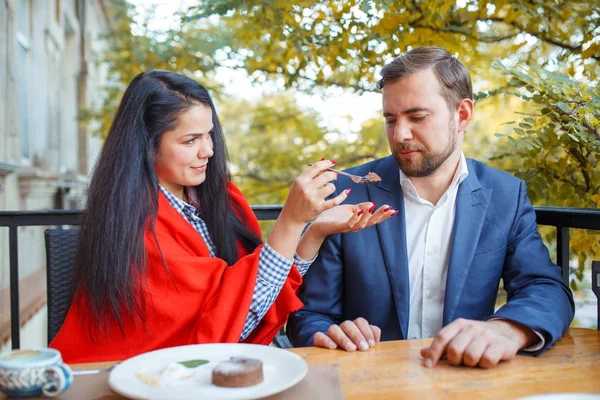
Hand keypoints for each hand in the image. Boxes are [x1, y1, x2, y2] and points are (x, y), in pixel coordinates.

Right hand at [279, 160, 348, 226]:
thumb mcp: (299, 185)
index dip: (326, 163)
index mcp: (300, 180)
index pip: (316, 167)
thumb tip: (323, 160)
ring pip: (331, 187)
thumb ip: (310, 174)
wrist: (292, 217)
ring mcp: (313, 198)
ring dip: (332, 187)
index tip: (333, 162)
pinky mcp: (319, 208)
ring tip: (329, 189)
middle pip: (326, 176)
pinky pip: (335, 200)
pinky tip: (346, 192)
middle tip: (334, 176)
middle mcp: (306, 188)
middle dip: (333, 175)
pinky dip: (342, 196)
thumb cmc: (296, 198)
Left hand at [310, 202, 397, 237]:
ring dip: (368, 216)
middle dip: (380, 215)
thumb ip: (360, 207)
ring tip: (374, 207)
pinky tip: (359, 211)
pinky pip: (349, 223)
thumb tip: (373, 204)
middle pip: (371, 222)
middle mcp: (355, 226)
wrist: (317, 223)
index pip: (374, 219)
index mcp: (359, 221)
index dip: (383, 215)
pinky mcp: (339, 227)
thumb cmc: (333, 216)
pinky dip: (355, 217)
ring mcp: (348, 227)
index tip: (393, 209)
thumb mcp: (349, 209)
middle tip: (388, 208)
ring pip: (362, 224)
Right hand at [313, 318, 380, 350]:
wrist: (336, 361)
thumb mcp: (365, 346)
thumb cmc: (354, 353)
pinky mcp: (319, 341)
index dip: (366, 331)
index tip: (371, 344)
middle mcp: (342, 329)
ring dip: (343, 338)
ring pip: (333, 329)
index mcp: (354, 328)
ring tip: (351, 349)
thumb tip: (374, 332)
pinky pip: (318, 336)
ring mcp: (330, 334)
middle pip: (347, 324)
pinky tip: (333, 347)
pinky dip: (325, 340)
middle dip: (357, 335)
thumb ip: (372, 337)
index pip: (360, 322)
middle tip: (364, 348)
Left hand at [420, 318, 537, 368]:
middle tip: (461, 361)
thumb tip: (422, 353)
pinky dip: (485, 364)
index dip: (433, 352)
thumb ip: (442, 345)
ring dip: (471, 363)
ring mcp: (487, 336)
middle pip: (454, 349)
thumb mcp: (459, 336)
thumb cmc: (477, 336)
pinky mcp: (501, 345)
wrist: (506, 331)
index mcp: (459, 324)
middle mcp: (472, 328)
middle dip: (455, 360)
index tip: (428, 366)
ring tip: (475, 360)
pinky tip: (486, 360)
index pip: (442, 337)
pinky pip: (487, 360)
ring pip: (470, 356)